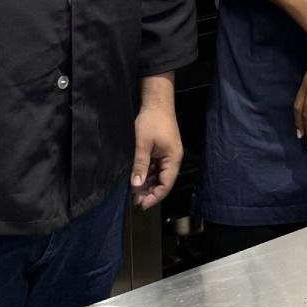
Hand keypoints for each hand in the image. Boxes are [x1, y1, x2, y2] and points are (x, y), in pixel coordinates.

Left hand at [131, 91, 183, 208]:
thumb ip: (140, 165)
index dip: (154, 197)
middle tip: (133, 199)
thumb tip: (136, 186)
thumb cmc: (151, 121)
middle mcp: (172, 160)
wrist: (157, 102)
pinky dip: (147, 173)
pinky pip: (156, 167)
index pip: (166, 185)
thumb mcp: (142, 145)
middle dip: (149, 191)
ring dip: (147, 183)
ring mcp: (167, 155)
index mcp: (173, 160)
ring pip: (158, 175)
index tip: (140, 204)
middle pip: (163, 182)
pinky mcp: (162, 151)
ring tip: (133, 190)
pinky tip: (137, 177)